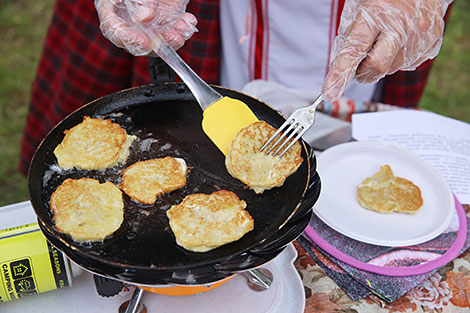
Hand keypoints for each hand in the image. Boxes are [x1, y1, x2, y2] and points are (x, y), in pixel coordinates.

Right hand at [95, 0, 196, 55]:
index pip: (115, 30)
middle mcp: (129, 20)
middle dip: (158, 43)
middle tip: (173, 39)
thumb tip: (144, 19)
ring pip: (159, 40)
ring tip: (183, 29)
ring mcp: (148, 22)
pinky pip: (173, 31)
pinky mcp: (165, 20)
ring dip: (173, 38)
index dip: (129, 40)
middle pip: (139, 41)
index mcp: (112, 8)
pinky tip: (188, 20)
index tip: (144, 43)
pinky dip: (183, 28)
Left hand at [322, 0, 451, 101]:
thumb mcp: (359, 7)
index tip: (330, 92)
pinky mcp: (431, 45)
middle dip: (361, 73)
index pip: (355, 49)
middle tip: (356, 66)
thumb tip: (340, 68)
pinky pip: (405, 65)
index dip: (341, 73)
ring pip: (389, 69)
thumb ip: (349, 36)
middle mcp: (402, 25)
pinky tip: (398, 41)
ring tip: (382, 41)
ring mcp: (420, 36)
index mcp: (378, 11)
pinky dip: (395, 59)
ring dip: (379, 63)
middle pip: (375, 66)